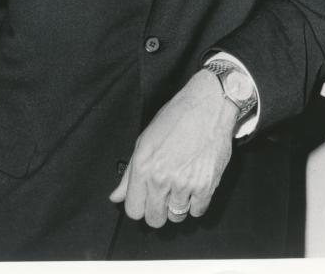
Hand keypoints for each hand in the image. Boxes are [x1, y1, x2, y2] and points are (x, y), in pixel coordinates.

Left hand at [109, 69, 237, 227]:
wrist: (208, 106)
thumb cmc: (176, 117)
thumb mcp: (145, 140)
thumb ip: (129, 173)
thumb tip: (116, 196)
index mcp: (143, 166)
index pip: (133, 210)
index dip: (140, 206)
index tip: (146, 199)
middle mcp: (161, 179)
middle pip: (154, 219)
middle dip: (158, 210)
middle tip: (165, 194)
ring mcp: (184, 184)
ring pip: (176, 217)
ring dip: (178, 205)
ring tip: (182, 184)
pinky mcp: (206, 186)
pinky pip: (197, 211)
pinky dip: (197, 202)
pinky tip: (195, 184)